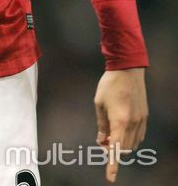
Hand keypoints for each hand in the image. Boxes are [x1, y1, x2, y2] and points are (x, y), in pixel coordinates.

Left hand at [94, 68, 147, 182]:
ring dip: (122, 144)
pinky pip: (138, 135)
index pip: (116, 148)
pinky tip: (121, 128)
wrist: (127, 69)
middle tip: (102, 141)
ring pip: (132, 143)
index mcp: (119, 121)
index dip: (113, 164)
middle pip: (124, 148)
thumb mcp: (99, 103)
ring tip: (110, 133)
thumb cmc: (110, 84)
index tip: (110, 178)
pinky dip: (129, 137)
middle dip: (113, 149)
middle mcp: (133, 123)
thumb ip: (101, 124)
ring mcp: (140, 120)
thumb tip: (102, 141)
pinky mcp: (144, 116)